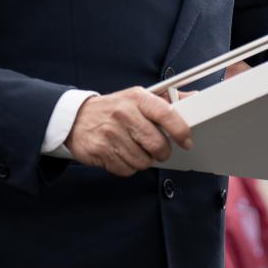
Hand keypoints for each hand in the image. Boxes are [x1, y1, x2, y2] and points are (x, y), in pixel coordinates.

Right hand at [64, 87, 192, 176]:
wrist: (75, 118)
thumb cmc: (112, 109)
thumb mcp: (136, 97)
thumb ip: (165, 100)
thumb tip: (192, 98)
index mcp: (136, 98)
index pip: (166, 113)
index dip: (181, 130)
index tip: (186, 141)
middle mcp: (124, 113)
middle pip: (156, 144)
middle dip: (162, 152)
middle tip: (158, 150)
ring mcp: (111, 133)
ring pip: (143, 160)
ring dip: (143, 160)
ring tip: (134, 149)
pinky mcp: (101, 150)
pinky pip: (126, 169)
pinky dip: (128, 167)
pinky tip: (121, 154)